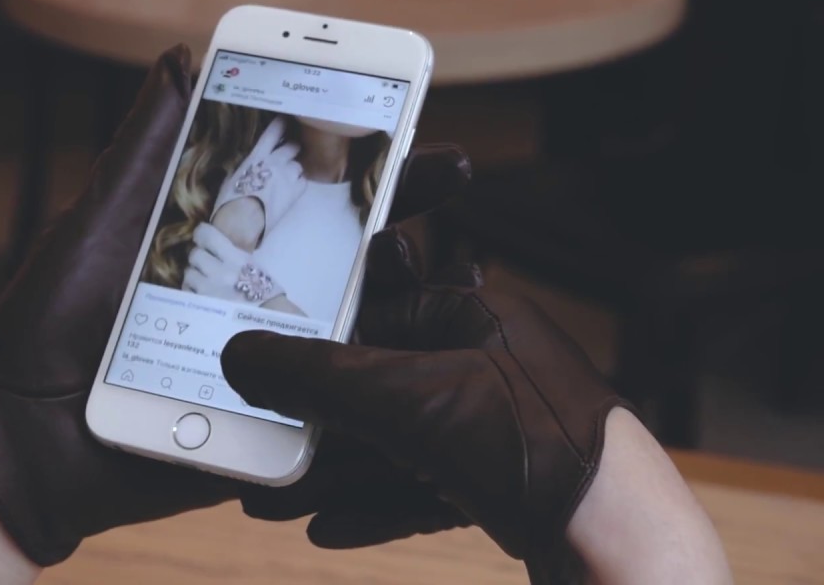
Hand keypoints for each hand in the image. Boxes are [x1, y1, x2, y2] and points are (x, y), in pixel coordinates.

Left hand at [0, 41, 471, 565]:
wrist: (17, 436)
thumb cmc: (46, 322)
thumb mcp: (99, 222)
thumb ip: (145, 151)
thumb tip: (180, 59)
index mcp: (220, 250)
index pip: (306, 194)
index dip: (356, 157)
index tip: (405, 115)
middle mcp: (253, 303)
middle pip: (346, 254)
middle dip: (405, 211)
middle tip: (452, 173)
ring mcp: (266, 368)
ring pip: (357, 330)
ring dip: (414, 297)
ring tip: (454, 263)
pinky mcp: (264, 429)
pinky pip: (334, 410)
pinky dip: (382, 390)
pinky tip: (420, 364)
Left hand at [183, 223, 285, 304]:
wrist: (268, 321)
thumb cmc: (265, 292)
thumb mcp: (252, 266)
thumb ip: (231, 255)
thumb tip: (211, 246)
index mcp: (236, 259)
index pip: (206, 235)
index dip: (202, 234)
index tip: (202, 238)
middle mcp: (220, 273)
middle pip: (194, 254)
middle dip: (199, 258)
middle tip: (205, 264)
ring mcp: (209, 292)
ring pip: (188, 274)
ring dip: (194, 276)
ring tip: (204, 282)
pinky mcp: (203, 307)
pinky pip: (187, 293)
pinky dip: (192, 291)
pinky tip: (201, 294)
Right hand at [212, 116, 305, 245]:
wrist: (242, 223)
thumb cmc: (230, 201)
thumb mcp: (233, 177)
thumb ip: (246, 166)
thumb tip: (250, 164)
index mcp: (257, 156)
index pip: (273, 133)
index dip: (281, 124)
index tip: (285, 120)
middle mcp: (275, 162)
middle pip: (292, 147)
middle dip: (290, 149)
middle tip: (287, 155)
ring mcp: (287, 177)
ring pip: (298, 165)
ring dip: (294, 169)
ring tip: (286, 178)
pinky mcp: (295, 193)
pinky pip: (303, 181)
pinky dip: (299, 183)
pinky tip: (291, 189)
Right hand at [222, 227, 630, 577]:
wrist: (623, 546)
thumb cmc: (530, 443)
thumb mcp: (408, 399)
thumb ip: (319, 377)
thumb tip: (239, 355)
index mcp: (474, 316)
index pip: (374, 315)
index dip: (312, 346)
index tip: (260, 373)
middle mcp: (487, 366)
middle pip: (377, 391)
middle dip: (311, 430)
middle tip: (255, 455)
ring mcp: (499, 430)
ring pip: (394, 447)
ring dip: (332, 476)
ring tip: (270, 504)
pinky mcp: (506, 487)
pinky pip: (423, 488)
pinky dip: (376, 506)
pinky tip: (328, 529)